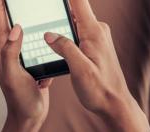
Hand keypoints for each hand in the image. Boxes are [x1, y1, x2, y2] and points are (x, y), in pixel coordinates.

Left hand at [0, 0, 52, 123]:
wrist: (29, 116)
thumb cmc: (20, 99)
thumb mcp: (14, 76)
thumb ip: (11, 52)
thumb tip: (15, 28)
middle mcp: (5, 47)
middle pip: (8, 16)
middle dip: (12, 2)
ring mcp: (16, 52)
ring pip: (22, 25)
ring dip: (26, 13)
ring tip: (32, 3)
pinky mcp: (27, 58)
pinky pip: (33, 39)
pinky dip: (37, 30)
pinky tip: (42, 20)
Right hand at [44, 0, 134, 119]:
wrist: (114, 104)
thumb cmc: (99, 89)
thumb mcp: (79, 69)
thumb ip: (65, 48)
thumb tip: (48, 34)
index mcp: (93, 32)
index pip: (78, 2)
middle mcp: (96, 30)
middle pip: (73, 9)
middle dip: (56, 10)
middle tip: (35, 12)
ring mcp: (95, 37)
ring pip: (72, 22)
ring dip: (58, 23)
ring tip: (41, 27)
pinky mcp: (92, 46)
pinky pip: (75, 33)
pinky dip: (63, 35)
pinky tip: (52, 43)